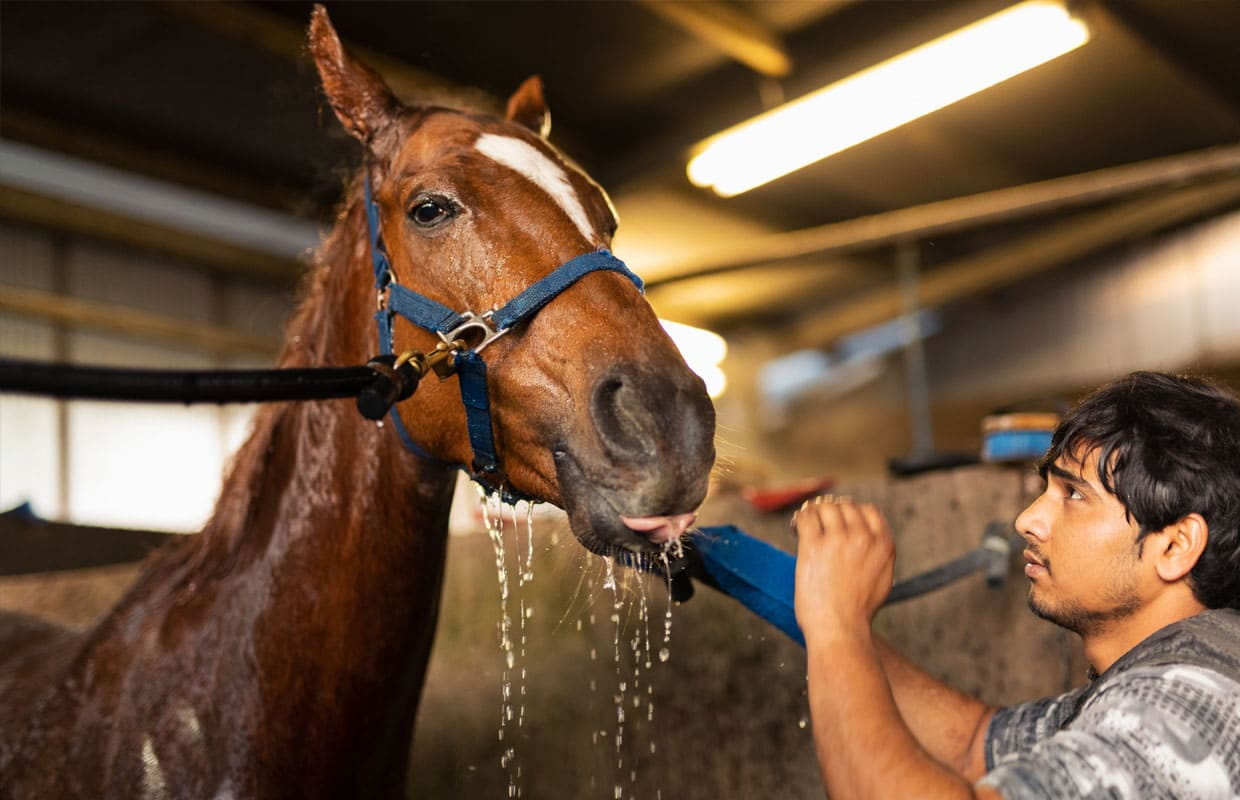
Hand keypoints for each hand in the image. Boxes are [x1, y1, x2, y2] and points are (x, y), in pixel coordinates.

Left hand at [793, 498, 895, 641]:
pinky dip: (800, 519)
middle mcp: (863, 537)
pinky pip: (806, 517)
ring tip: (806, 524)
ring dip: (814, 513)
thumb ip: (877, 557)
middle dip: (831, 512)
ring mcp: (838, 539)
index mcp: (883, 545)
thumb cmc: (857, 613)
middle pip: (845, 506)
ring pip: (825, 508)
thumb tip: (866, 540)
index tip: (840, 520)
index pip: (869, 511)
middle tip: (819, 522)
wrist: (841, 629)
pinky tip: (796, 528)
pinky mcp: (814, 545)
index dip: (852, 511)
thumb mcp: (882, 580)